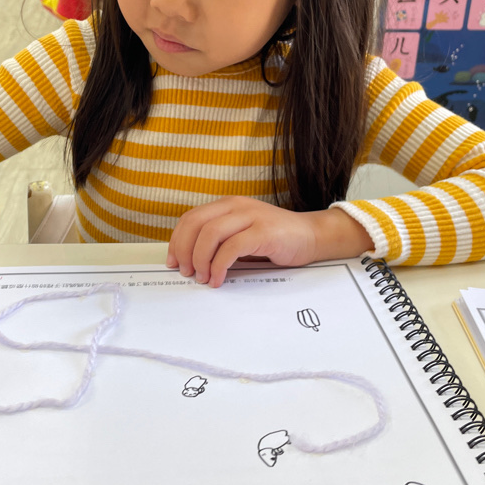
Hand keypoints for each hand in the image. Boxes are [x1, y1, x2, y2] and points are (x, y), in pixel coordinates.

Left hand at [166, 197, 373, 287]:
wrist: (311, 236)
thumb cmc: (275, 239)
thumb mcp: (241, 233)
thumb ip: (219, 240)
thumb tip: (190, 261)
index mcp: (227, 205)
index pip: (191, 218)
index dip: (177, 240)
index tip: (173, 261)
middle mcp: (236, 206)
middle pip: (196, 224)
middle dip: (185, 250)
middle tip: (186, 272)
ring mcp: (251, 217)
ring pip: (211, 234)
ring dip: (201, 260)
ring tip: (203, 277)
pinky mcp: (263, 232)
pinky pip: (232, 248)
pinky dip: (219, 266)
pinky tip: (219, 278)